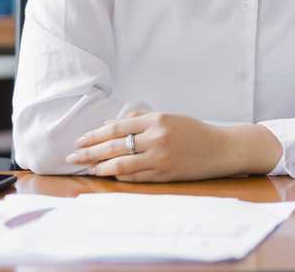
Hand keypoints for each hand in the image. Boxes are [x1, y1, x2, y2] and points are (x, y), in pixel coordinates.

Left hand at [66, 112, 281, 181]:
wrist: (221, 148)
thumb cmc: (194, 131)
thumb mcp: (169, 117)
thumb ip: (142, 119)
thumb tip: (112, 125)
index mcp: (157, 120)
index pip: (117, 127)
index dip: (95, 135)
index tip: (80, 140)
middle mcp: (157, 138)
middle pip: (115, 145)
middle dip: (90, 152)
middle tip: (73, 156)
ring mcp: (161, 158)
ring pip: (122, 164)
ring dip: (101, 167)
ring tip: (87, 168)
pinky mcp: (165, 174)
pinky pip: (136, 177)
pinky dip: (120, 176)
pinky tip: (109, 175)